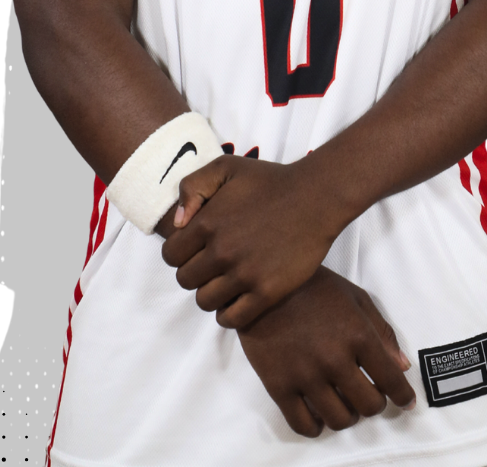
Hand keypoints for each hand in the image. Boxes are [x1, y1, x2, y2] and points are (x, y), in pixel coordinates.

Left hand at [160, 153, 342, 327]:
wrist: (315, 198)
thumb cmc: (269, 180)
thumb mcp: (225, 167)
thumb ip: (192, 187)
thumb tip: (178, 222)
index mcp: (207, 222)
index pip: (170, 255)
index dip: (179, 252)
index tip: (194, 249)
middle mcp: (221, 251)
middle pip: (185, 280)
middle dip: (194, 272)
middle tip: (210, 264)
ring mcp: (244, 275)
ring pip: (204, 301)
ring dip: (210, 292)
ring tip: (224, 280)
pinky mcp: (267, 293)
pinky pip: (232, 319)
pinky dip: (228, 313)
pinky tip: (237, 298)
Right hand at [238, 266, 416, 437]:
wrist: (263, 281)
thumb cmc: (313, 285)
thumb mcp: (354, 298)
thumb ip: (382, 332)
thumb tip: (403, 367)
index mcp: (358, 334)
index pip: (392, 381)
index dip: (403, 397)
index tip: (404, 402)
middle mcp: (334, 359)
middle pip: (369, 406)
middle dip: (374, 403)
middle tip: (366, 393)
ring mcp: (305, 374)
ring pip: (339, 420)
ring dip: (347, 414)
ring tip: (342, 401)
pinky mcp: (278, 384)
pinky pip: (303, 424)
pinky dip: (316, 427)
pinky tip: (318, 413)